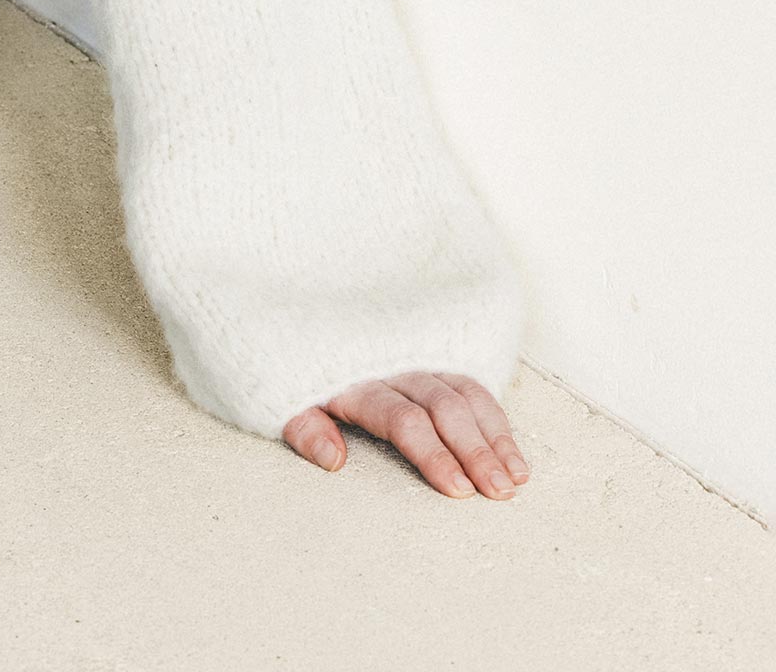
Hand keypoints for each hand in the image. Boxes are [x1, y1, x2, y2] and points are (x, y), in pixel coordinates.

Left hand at [283, 372, 529, 498]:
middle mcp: (392, 363)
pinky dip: (494, 415)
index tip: (458, 489)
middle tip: (498, 492)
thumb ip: (304, 427)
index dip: (432, 453)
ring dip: (494, 434)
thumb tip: (334, 460)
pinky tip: (512, 451)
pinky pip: (469, 380)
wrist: (293, 305)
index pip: (402, 418)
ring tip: (516, 477)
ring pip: (464, 391)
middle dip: (474, 450)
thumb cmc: (292, 365)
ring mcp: (415, 355)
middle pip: (442, 406)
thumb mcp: (281, 396)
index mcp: (355, 379)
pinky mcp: (431, 352)